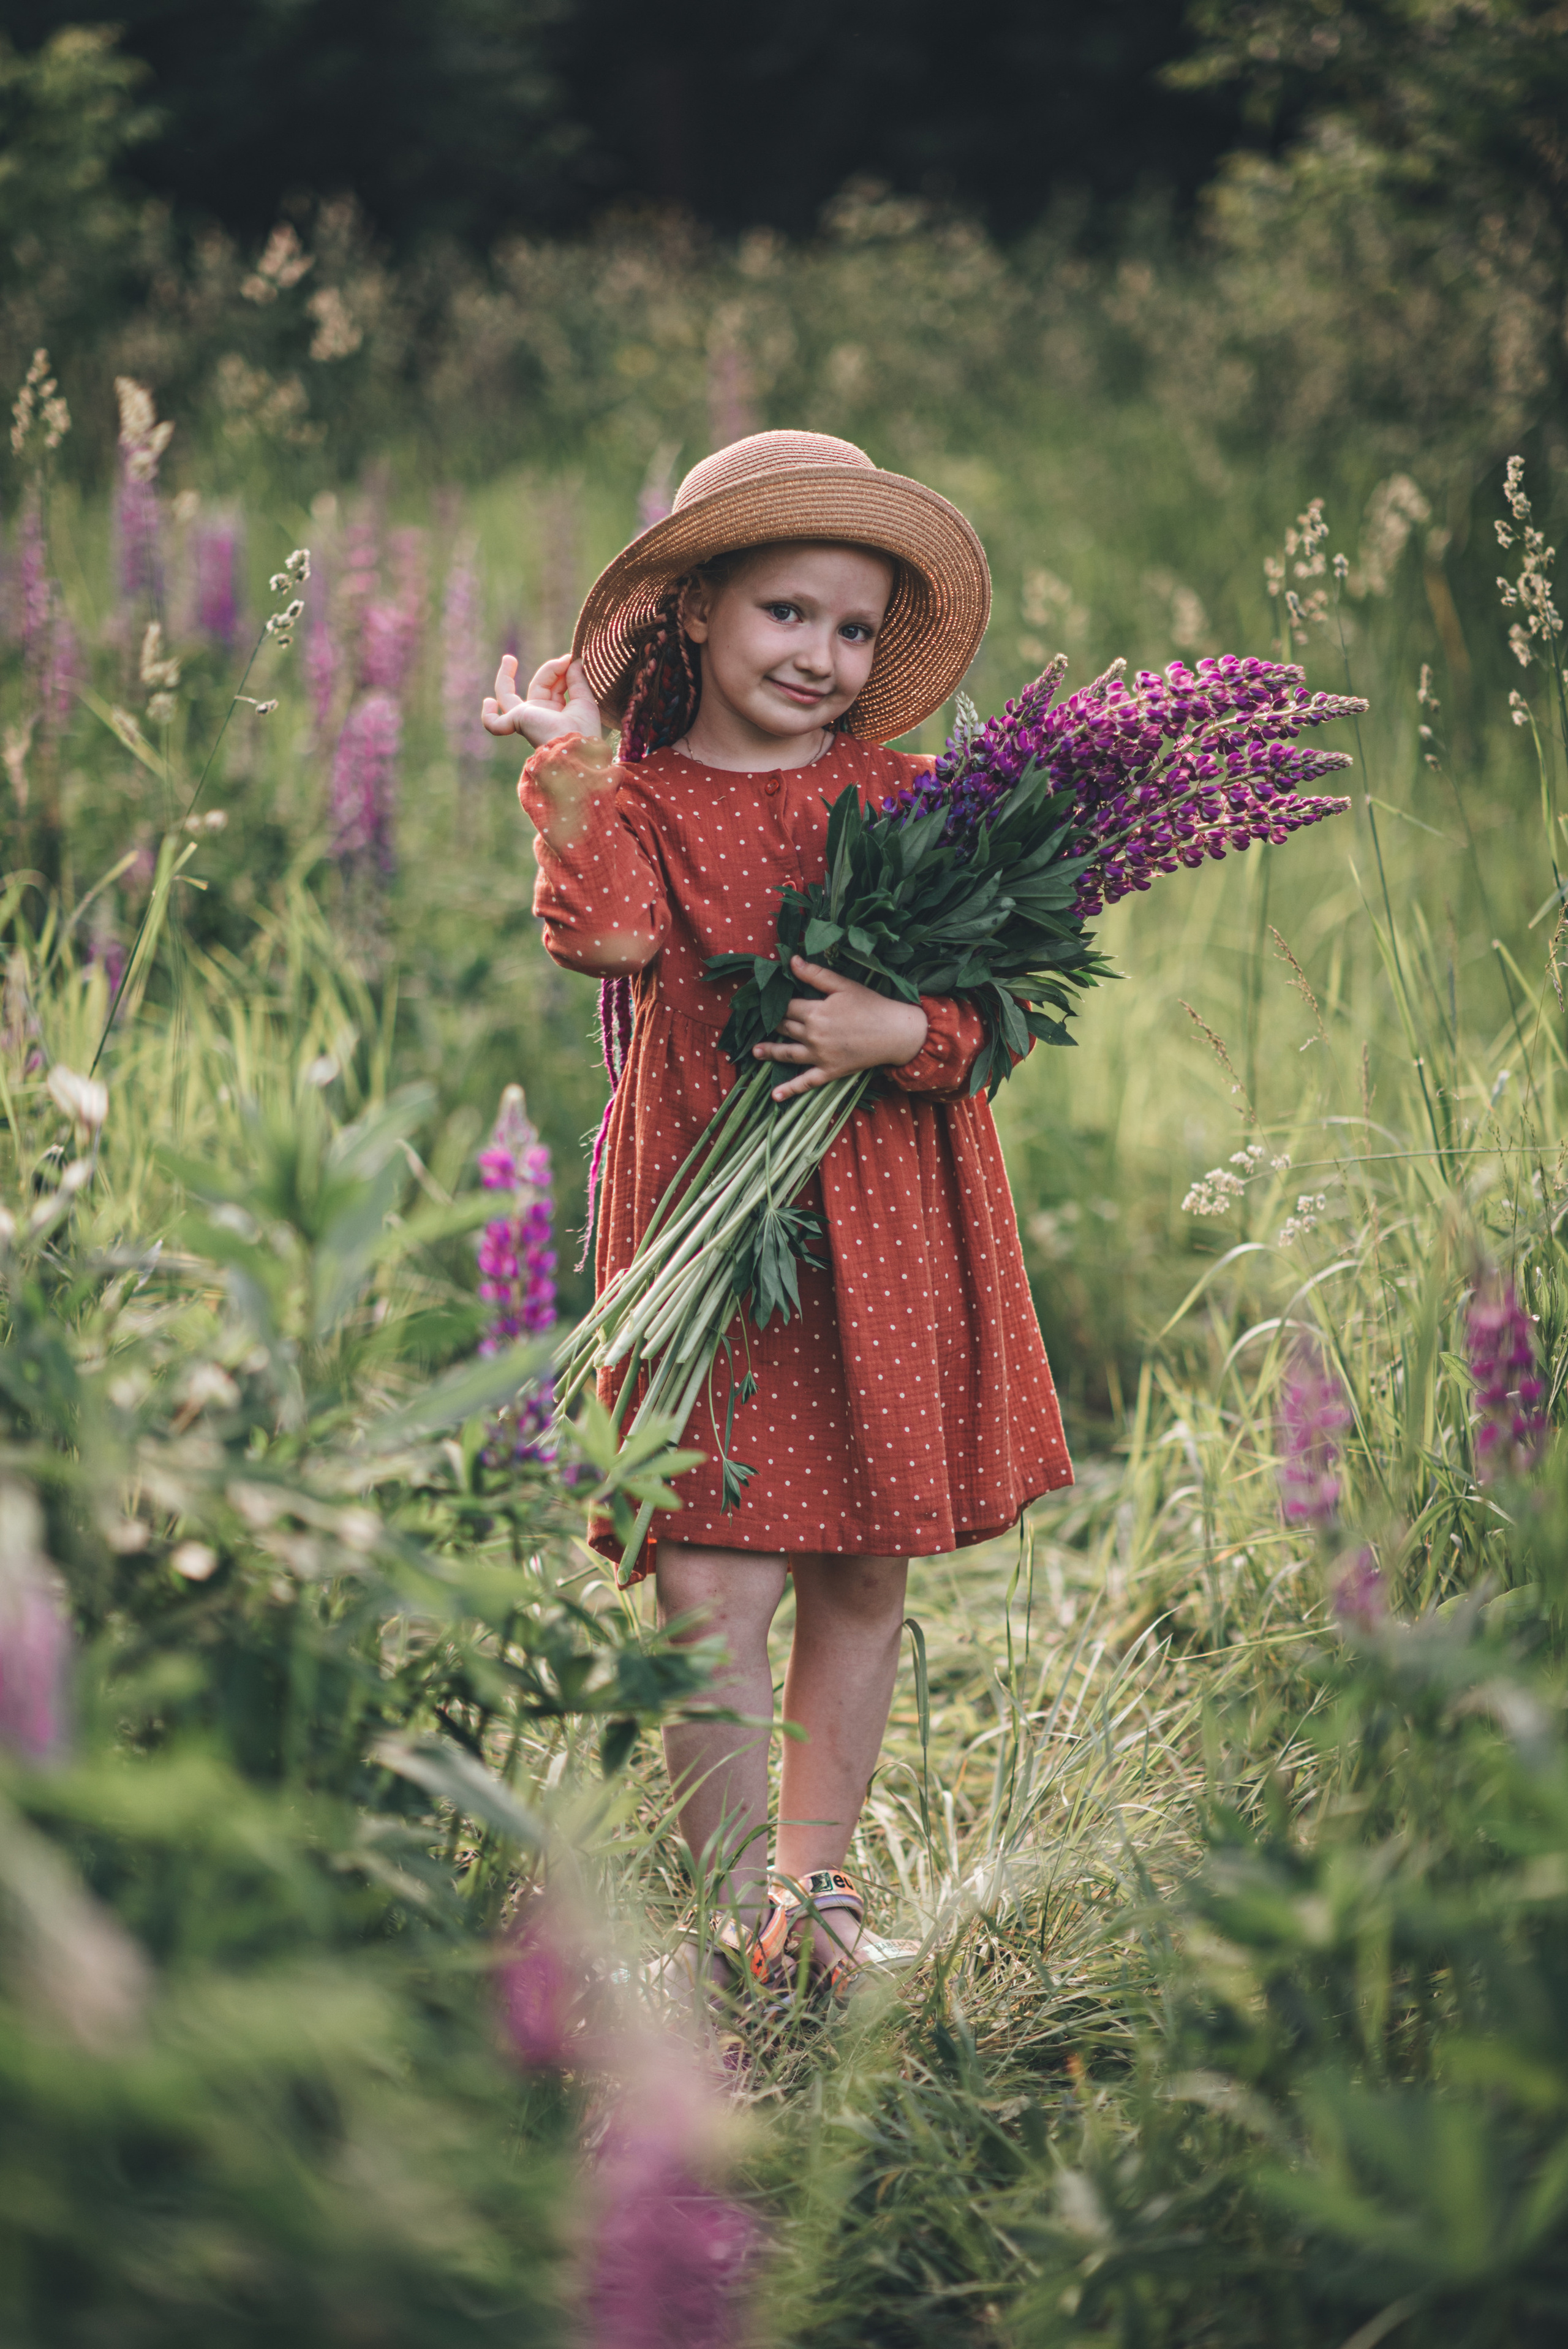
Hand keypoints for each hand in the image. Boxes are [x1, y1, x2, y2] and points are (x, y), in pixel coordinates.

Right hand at [482, 653, 603, 749]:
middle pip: (538, 687)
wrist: (574, 746)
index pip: (554, 685)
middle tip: (563, 658)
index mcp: (556, 713)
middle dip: (548, 670)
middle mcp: (540, 716)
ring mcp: (526, 719)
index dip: (560, 670)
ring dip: (505, 677)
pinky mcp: (516, 722)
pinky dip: (488, 716)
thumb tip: (572, 660)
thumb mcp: (584, 700)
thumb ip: (577, 680)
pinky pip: (494, 725)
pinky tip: (488, 703)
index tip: (571, 659)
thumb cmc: (582, 730)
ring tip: (509, 659)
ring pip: (507, 698)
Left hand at [752, 955, 927, 1100]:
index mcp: (815, 1012)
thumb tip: (791, 960)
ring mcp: (820, 1056)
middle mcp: (813, 1035)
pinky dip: (790, 1090)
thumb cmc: (871, 1005)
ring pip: (788, 1054)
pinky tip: (775, 1097)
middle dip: (772, 1024)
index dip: (774, 1002)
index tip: (763, 1000)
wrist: (896, 1033)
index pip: (786, 1006)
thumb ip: (815, 974)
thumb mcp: (843, 985)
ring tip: (755, 1052)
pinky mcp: (829, 1071)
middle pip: (785, 1028)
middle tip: (757, 1022)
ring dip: (770, 1052)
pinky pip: (806, 1082)